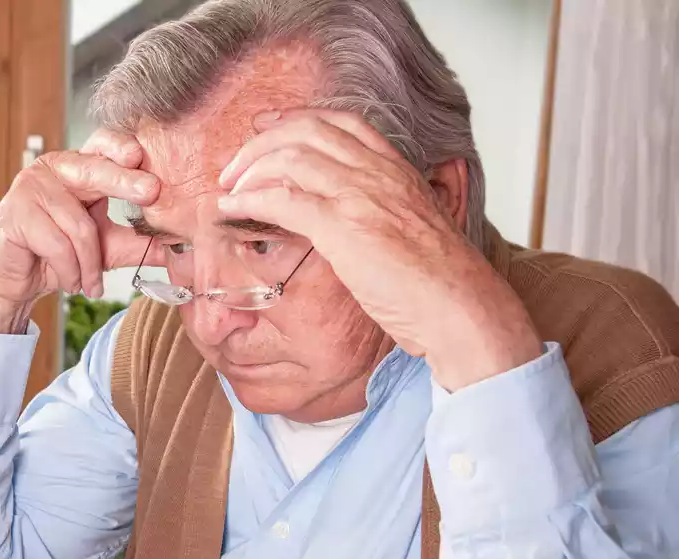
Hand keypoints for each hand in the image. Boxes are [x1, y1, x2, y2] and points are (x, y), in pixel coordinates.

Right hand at [0, 129, 159, 334]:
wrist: (15, 282)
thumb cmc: (58, 255)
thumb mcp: (107, 248)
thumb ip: (141, 243)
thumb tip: (185, 246)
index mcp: (79, 168)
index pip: (102, 145)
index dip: (120, 146)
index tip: (142, 156)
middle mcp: (54, 169)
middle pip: (93, 169)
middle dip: (124, 182)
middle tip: (152, 193)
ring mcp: (31, 187)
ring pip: (78, 224)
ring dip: (89, 263)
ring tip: (89, 282)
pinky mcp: (14, 213)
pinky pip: (56, 243)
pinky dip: (69, 270)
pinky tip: (70, 282)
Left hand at [217, 109, 541, 390]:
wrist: (461, 307)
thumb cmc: (438, 283)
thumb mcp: (412, 230)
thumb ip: (383, 212)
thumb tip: (350, 221)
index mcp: (396, 169)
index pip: (340, 122)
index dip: (295, 120)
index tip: (265, 128)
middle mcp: (378, 173)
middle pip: (306, 131)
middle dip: (260, 144)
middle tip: (233, 169)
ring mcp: (361, 196)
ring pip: (290, 158)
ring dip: (249, 171)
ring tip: (228, 192)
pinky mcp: (344, 228)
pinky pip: (284, 200)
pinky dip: (249, 200)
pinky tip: (231, 210)